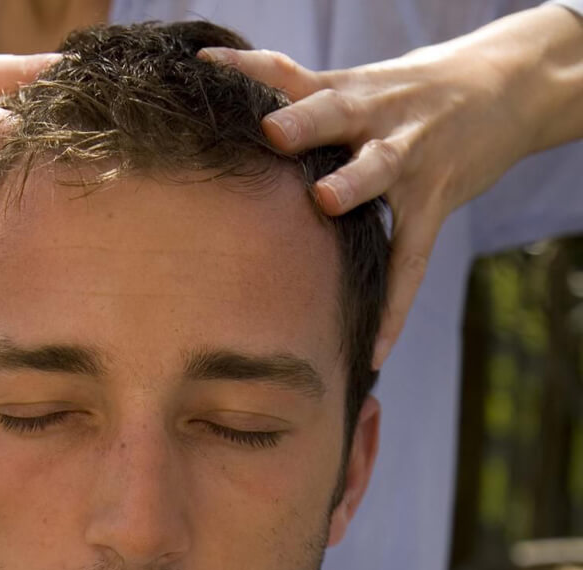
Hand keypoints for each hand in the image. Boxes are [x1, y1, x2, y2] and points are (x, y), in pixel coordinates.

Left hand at [200, 5, 580, 367]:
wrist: (505, 85)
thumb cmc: (405, 92)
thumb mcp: (355, 81)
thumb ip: (292, 88)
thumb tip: (215, 80)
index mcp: (347, 89)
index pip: (292, 75)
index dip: (254, 72)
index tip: (212, 69)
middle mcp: (377, 117)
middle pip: (337, 112)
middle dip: (305, 122)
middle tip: (271, 131)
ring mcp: (411, 158)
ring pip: (380, 168)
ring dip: (353, 182)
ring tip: (325, 199)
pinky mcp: (435, 202)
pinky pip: (412, 260)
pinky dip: (393, 308)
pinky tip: (373, 353)